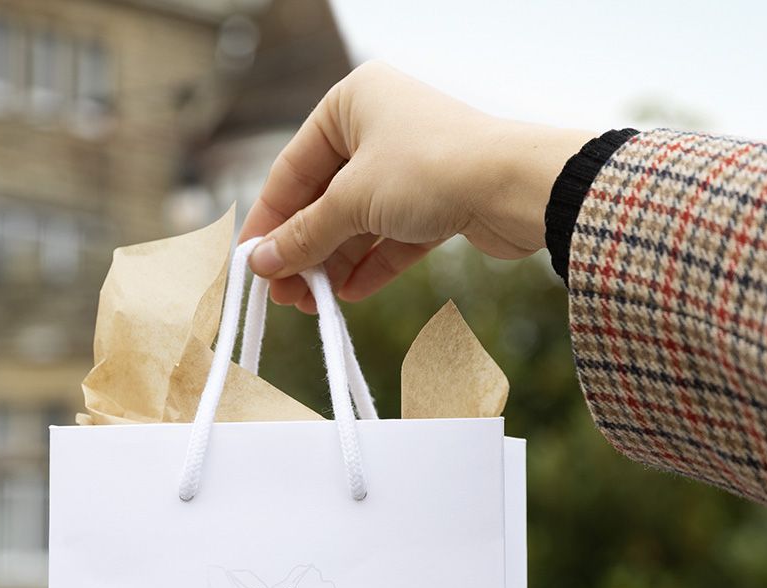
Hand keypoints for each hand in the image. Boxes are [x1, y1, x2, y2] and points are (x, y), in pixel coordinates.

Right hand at [239, 61, 593, 311]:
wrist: (515, 186)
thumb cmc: (428, 169)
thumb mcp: (351, 202)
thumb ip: (303, 235)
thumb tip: (260, 262)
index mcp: (351, 104)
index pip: (292, 170)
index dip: (268, 221)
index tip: (251, 264)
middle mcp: (379, 128)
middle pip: (324, 200)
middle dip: (303, 251)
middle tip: (282, 295)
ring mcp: (409, 167)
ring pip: (357, 223)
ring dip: (332, 264)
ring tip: (310, 304)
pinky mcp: (436, 201)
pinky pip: (390, 236)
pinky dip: (369, 264)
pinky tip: (347, 294)